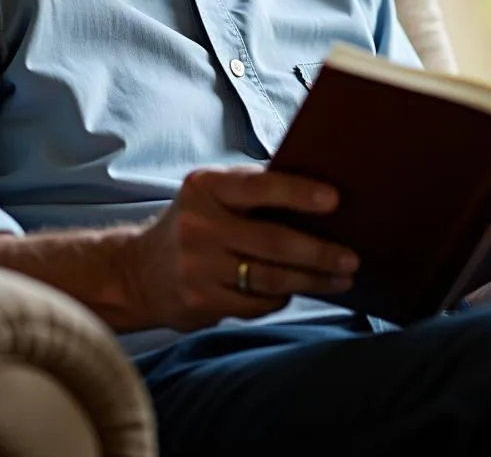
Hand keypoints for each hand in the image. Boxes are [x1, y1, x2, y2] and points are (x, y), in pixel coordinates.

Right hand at [126, 165, 359, 331]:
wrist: (138, 271)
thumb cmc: (195, 223)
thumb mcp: (211, 194)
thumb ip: (251, 190)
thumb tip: (317, 192)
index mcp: (205, 187)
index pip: (258, 187)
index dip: (298, 192)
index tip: (334, 200)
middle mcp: (198, 224)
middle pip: (273, 241)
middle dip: (319, 251)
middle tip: (351, 257)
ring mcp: (197, 266)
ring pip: (270, 278)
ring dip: (312, 280)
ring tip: (341, 278)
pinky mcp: (200, 301)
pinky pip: (257, 303)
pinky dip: (282, 297)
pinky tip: (298, 290)